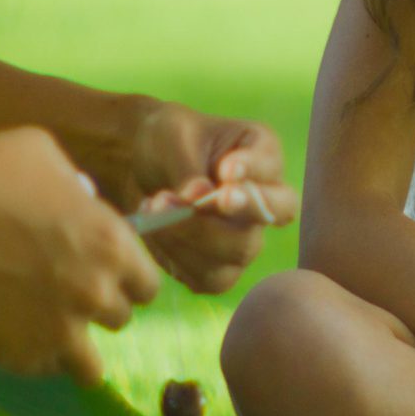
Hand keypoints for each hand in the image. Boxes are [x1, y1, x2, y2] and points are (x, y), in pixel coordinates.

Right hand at [0, 126, 162, 380]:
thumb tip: (82, 200)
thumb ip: (77, 188)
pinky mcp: (19, 354)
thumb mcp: (51, 159)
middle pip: (119, 320)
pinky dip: (31, 357)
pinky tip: (14, 336)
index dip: (126, 281)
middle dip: (96, 308)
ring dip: (74, 350)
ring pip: (90, 367)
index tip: (105, 277)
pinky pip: (41, 370)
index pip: (147, 287)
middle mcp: (95, 294)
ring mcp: (58, 331)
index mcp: (114, 247)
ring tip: (51, 336)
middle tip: (65, 296)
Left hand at [59, 95, 298, 293]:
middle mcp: (265, 202)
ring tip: (154, 205)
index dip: (255, 173)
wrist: (141, 168)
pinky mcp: (218, 268)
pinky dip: (175, 255)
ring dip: (191, 233)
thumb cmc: (168, 143)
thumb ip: (188, 166)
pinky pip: (207, 278)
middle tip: (194, 200)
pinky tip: (153, 229)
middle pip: (271, 217)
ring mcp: (245, 239)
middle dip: (233, 210)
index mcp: (263, 157)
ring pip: (237, 253)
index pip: (272, 167)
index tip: (227, 170)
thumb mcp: (173, 137)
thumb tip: (198, 195)